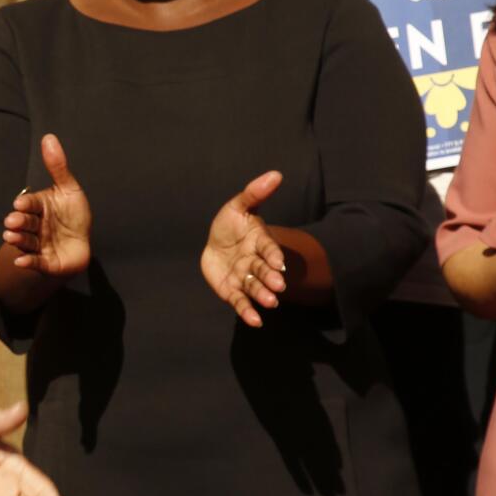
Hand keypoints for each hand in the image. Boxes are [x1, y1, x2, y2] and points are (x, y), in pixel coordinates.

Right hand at [2, 134, 92, 276]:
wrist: (81, 245)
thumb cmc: (73, 215)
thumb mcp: (69, 189)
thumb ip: (57, 166)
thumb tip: (49, 136)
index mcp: (39, 208)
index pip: (30, 204)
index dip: (26, 205)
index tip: (21, 204)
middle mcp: (35, 226)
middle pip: (24, 223)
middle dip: (18, 222)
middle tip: (12, 222)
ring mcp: (39, 245)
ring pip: (26, 242)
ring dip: (18, 240)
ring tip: (11, 237)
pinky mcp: (45, 263)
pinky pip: (35, 262)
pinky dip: (27, 262)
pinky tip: (21, 261)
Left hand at [199, 172, 288, 327]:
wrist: (217, 245)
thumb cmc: (231, 225)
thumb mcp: (238, 206)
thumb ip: (255, 193)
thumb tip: (276, 174)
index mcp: (258, 242)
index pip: (268, 248)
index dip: (273, 255)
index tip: (279, 263)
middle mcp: (255, 262)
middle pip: (263, 271)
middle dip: (270, 278)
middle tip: (278, 287)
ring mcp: (245, 278)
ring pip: (255, 287)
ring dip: (262, 295)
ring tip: (270, 303)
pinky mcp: (233, 291)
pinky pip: (241, 302)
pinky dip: (248, 312)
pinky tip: (255, 321)